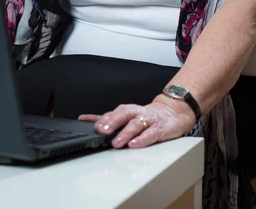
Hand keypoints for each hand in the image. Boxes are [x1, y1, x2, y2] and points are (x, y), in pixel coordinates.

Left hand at [79, 95, 195, 149]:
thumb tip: (84, 119)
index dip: (103, 119)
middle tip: (102, 130)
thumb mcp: (125, 115)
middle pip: (123, 115)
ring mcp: (148, 121)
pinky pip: (151, 134)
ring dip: (125, 133)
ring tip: (116, 141)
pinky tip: (134, 144)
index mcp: (127, 110)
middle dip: (112, 122)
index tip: (93, 126)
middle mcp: (136, 113)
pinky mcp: (159, 130)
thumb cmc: (145, 116)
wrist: (171, 113)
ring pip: (136, 125)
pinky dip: (142, 139)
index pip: (113, 113)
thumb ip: (107, 118)